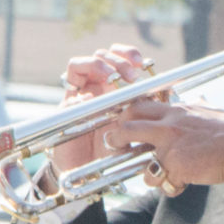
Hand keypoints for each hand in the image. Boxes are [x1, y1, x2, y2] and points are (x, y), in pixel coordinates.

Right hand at [51, 46, 154, 177]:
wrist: (86, 169)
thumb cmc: (111, 148)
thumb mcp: (131, 128)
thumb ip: (140, 113)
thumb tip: (156, 97)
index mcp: (115, 87)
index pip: (120, 58)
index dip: (129, 54)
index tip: (142, 63)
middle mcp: (97, 86)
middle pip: (104, 55)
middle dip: (119, 60)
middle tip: (131, 76)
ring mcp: (81, 92)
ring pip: (84, 62)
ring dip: (100, 64)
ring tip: (112, 78)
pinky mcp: (66, 104)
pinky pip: (70, 82)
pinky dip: (80, 81)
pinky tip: (90, 97)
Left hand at [106, 96, 223, 192]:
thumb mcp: (208, 111)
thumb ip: (193, 109)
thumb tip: (193, 102)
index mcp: (177, 110)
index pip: (140, 106)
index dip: (125, 116)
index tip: (122, 124)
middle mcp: (169, 126)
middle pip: (128, 127)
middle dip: (116, 138)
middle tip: (115, 146)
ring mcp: (171, 147)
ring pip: (142, 164)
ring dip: (149, 174)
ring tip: (158, 176)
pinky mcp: (177, 167)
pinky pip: (163, 183)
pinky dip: (171, 187)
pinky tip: (182, 185)